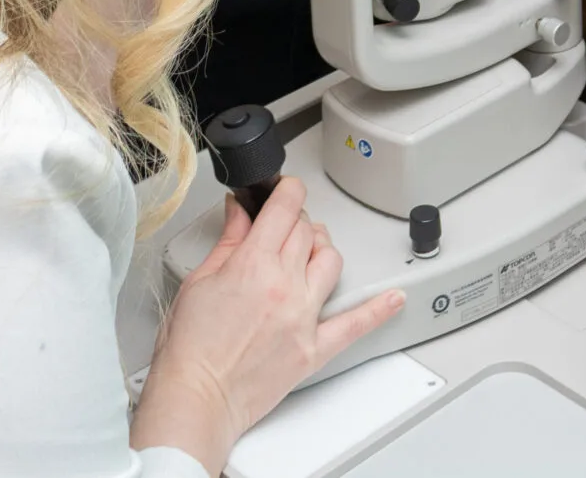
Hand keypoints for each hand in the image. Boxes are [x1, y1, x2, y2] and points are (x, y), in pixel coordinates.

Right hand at [131, 177, 403, 469]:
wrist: (196, 396)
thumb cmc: (191, 347)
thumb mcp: (198, 281)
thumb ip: (228, 240)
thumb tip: (239, 211)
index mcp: (253, 264)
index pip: (286, 208)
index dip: (288, 190)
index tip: (286, 189)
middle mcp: (285, 285)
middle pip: (308, 232)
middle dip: (296, 222)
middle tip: (280, 229)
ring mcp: (304, 316)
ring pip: (331, 261)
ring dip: (322, 249)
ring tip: (310, 253)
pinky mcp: (314, 348)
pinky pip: (355, 324)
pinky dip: (377, 309)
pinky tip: (394, 298)